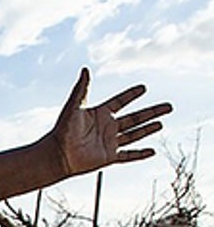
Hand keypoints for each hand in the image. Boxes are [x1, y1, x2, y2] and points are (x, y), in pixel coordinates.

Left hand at [49, 67, 171, 176]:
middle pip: (134, 118)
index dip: (131, 95)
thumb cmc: (62, 130)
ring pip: (134, 134)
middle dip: (152, 112)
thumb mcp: (74, 107)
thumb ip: (81, 89)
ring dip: (148, 129)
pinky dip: (140, 154)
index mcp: (99, 113)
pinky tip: (152, 152)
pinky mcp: (109, 157)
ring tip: (162, 123)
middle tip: (169, 106)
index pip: (119, 101)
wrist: (57, 154)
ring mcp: (109, 142)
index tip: (143, 87)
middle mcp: (106, 127)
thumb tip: (85, 69)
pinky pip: (128, 155)